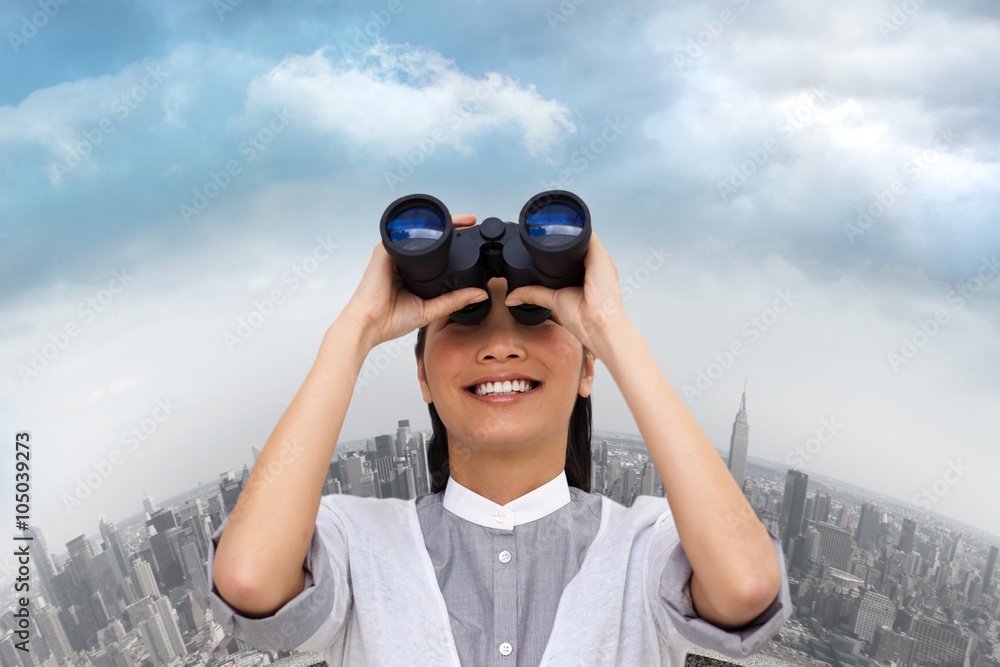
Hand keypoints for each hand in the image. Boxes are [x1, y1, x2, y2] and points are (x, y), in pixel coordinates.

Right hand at [341, 215, 487, 350]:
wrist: (370, 324)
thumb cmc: (391, 319)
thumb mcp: (431, 309)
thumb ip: (454, 300)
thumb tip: (480, 294)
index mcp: (413, 271)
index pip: (437, 251)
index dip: (455, 243)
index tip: (474, 235)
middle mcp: (404, 259)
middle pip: (429, 238)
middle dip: (451, 228)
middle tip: (473, 222)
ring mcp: (394, 252)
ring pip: (419, 232)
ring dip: (441, 223)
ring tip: (463, 220)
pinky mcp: (384, 250)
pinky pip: (403, 233)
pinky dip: (421, 227)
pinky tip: (439, 224)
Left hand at [503, 233, 629, 358]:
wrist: (598, 327)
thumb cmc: (584, 320)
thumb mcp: (553, 301)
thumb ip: (534, 294)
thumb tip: (512, 298)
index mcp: (589, 273)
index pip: (576, 251)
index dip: (562, 245)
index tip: (546, 240)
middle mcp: (597, 264)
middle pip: (580, 242)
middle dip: (565, 236)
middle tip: (545, 230)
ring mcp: (601, 259)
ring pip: (584, 236)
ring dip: (570, 231)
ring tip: (552, 224)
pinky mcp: (601, 257)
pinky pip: (589, 236)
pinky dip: (578, 229)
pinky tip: (566, 223)